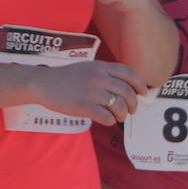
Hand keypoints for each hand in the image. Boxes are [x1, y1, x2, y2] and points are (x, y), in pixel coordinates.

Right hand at [31, 59, 149, 126]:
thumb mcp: (86, 67)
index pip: (129, 73)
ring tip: (118, 117)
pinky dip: (110, 121)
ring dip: (122, 115)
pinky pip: (106, 117)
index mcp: (100, 66)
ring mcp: (91, 92)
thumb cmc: (65, 78)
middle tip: (132, 111)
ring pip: (119, 106)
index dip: (140, 83)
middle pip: (127, 92)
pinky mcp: (83, 106)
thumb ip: (104, 73)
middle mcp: (98, 77)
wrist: (42, 83)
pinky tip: (106, 120)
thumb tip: (126, 86)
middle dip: (134, 104)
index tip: (144, 92)